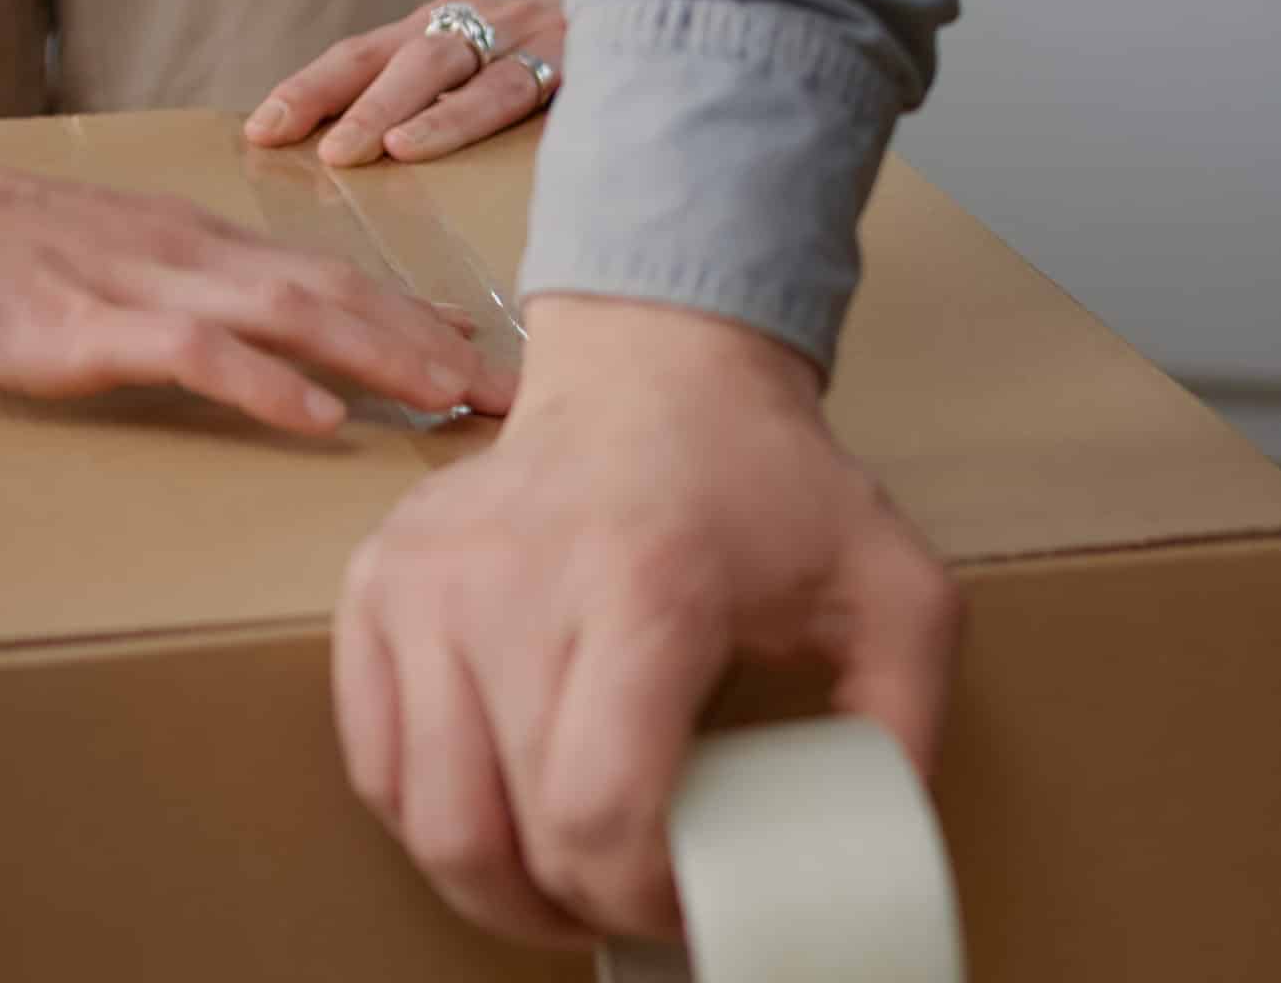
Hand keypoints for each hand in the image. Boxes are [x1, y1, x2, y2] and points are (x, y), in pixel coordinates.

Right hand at [0, 101, 515, 432]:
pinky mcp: (76, 326)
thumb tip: (247, 335)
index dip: (418, 317)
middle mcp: (185, 253)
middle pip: (339, 293)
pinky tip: (319, 417)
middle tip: (524, 395)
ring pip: (289, 314)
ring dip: (385, 356)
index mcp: (192, 242)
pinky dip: (263, 383)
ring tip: (461, 400)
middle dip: (437, 344)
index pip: (330, 277)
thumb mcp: (92, 260)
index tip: (493, 359)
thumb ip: (171, 291)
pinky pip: (190, 353)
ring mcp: (134, 286)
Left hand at [245, 0, 565, 166]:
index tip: (257, 129)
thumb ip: (443, 93)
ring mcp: (527, 35)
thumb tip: (363, 158)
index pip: (363, 53)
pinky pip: (510, 89)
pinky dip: (461, 116)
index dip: (309, 87)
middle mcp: (480, 20)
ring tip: (355, 151)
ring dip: (392, 108)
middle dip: (335, 95)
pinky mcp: (575, 56)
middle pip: (392, 55)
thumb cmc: (569, 51)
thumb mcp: (497, 59)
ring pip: (443, 66)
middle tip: (282, 136)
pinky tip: (422, 145)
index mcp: (449, 24)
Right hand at [333, 297, 958, 944]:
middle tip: (632, 908)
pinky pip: (375, 762)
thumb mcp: (892, 588)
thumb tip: (869, 847)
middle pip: (505, 831)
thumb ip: (905, 721)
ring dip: (495, 889)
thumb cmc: (765, 484)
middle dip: (576, 909)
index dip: (640, 899)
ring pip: (423, 817)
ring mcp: (427, 582)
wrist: (655, 370)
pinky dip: (430, 820)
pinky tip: (501, 819)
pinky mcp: (377, 585)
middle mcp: (513, 581)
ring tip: (564, 889)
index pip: (598, 811)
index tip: (687, 902)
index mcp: (645, 585)